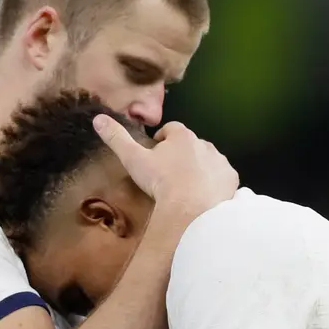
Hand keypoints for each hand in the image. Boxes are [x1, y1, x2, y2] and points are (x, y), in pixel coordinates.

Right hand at [93, 115, 237, 218]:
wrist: (191, 209)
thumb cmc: (161, 181)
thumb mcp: (133, 160)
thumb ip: (117, 139)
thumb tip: (98, 119)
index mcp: (181, 136)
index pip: (171, 129)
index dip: (162, 140)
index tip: (155, 153)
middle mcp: (204, 144)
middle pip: (191, 145)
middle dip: (181, 155)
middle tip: (170, 175)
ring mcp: (220, 161)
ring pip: (208, 160)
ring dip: (199, 169)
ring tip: (187, 188)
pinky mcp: (231, 179)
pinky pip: (222, 178)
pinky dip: (214, 184)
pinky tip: (204, 197)